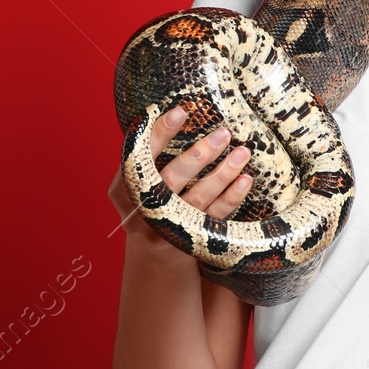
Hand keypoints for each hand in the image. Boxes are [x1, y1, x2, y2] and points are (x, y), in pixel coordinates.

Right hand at [109, 103, 253, 247]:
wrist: (154, 257)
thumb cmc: (152, 202)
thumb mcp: (141, 181)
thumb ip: (150, 154)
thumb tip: (180, 112)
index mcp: (123, 190)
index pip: (139, 157)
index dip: (158, 134)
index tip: (180, 111)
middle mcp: (141, 212)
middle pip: (170, 181)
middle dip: (198, 156)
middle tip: (223, 133)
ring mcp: (166, 231)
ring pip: (197, 200)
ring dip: (222, 174)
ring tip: (242, 152)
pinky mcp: (190, 243)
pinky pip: (215, 219)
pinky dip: (231, 198)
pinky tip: (245, 179)